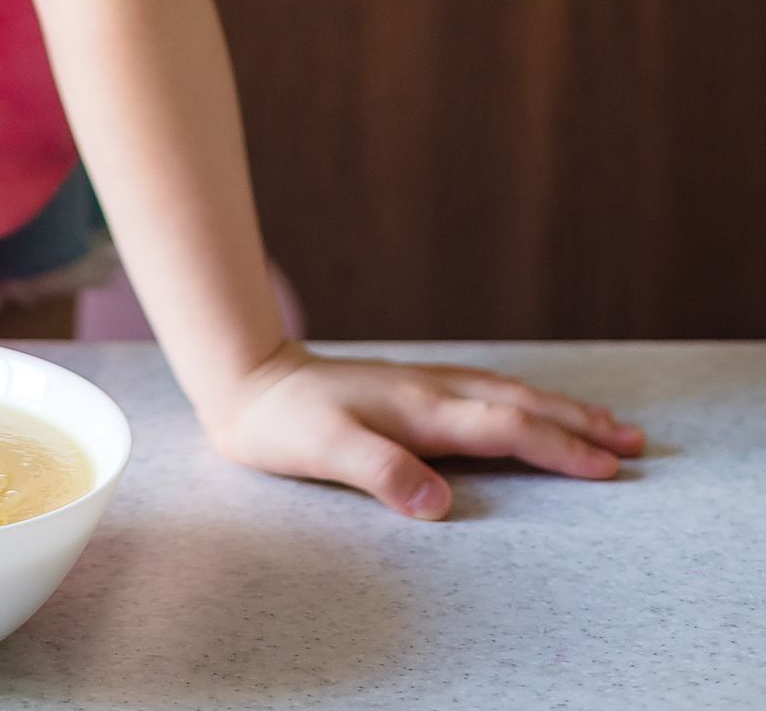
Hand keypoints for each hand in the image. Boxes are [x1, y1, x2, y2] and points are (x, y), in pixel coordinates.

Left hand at [205, 342, 644, 519]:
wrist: (247, 377)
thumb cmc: (283, 422)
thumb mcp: (324, 451)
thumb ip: (381, 472)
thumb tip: (439, 503)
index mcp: (422, 410)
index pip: (507, 428)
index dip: (559, 447)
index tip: (610, 466)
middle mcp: (431, 392)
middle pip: (520, 404)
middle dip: (579, 422)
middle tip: (634, 440)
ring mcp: (422, 386)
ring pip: (506, 393)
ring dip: (557, 408)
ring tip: (603, 421)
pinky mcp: (409, 390)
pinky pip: (484, 393)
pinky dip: (521, 401)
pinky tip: (526, 407)